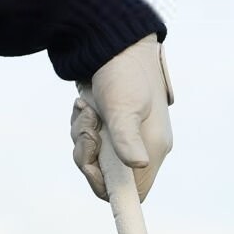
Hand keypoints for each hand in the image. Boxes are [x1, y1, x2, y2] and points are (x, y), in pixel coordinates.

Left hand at [71, 33, 172, 200]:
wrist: (114, 42)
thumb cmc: (123, 73)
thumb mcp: (123, 105)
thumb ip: (126, 136)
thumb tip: (137, 164)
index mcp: (152, 148)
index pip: (134, 191)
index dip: (110, 188)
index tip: (91, 169)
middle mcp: (140, 146)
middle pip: (105, 174)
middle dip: (87, 153)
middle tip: (87, 125)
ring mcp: (124, 135)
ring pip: (92, 155)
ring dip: (81, 134)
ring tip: (86, 108)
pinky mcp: (109, 124)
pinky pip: (87, 138)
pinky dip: (80, 124)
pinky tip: (83, 104)